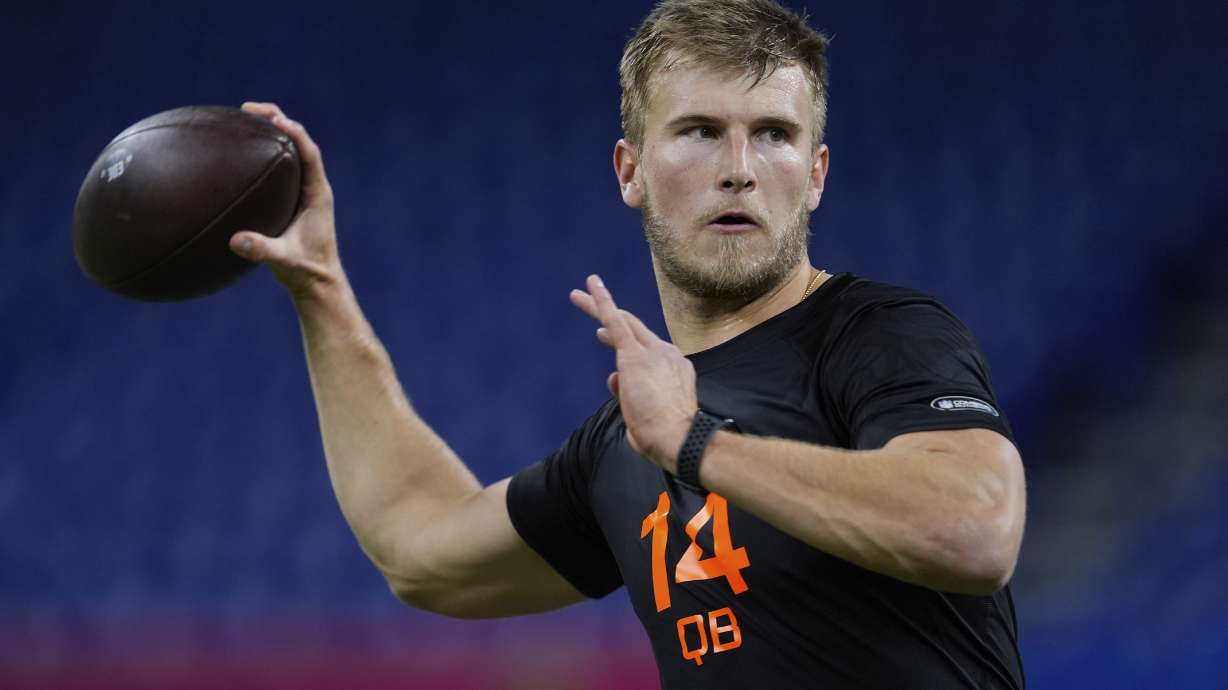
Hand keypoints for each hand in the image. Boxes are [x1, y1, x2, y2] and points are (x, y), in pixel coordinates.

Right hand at [229, 102, 342, 299]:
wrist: (318, 283)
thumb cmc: (306, 272)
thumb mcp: (284, 261)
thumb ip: (263, 250)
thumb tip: (236, 241)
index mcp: (318, 194)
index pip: (309, 153)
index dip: (293, 131)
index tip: (272, 118)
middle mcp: (313, 188)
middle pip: (299, 142)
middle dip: (276, 121)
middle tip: (247, 109)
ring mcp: (303, 192)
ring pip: (289, 153)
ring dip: (270, 133)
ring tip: (242, 119)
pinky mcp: (293, 200)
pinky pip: (279, 169)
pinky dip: (262, 155)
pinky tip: (237, 154)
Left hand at [570, 275, 695, 471]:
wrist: (678, 436)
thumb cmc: (666, 436)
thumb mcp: (645, 413)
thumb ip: (629, 394)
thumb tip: (613, 378)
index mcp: (673, 369)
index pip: (644, 352)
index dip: (621, 343)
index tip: (603, 337)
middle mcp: (664, 354)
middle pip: (634, 328)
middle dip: (610, 313)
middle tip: (589, 299)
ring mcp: (651, 351)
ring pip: (620, 321)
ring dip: (596, 307)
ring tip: (576, 295)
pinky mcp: (634, 354)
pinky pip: (615, 321)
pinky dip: (602, 301)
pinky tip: (592, 284)